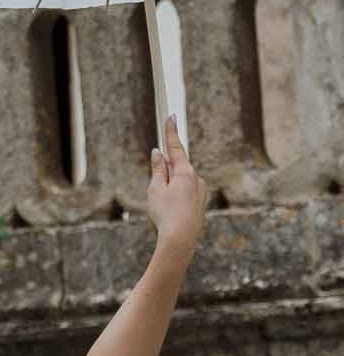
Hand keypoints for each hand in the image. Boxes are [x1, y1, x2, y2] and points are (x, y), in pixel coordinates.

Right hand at [147, 118, 207, 254]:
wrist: (181, 239)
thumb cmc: (165, 214)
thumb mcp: (155, 190)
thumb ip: (157, 170)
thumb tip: (158, 153)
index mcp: (185, 172)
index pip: (175, 147)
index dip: (170, 132)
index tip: (171, 116)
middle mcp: (197, 178)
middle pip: (177, 168)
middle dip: (165, 174)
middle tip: (158, 194)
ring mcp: (201, 191)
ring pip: (181, 183)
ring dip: (170, 189)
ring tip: (164, 209)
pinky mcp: (201, 203)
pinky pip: (186, 195)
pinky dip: (177, 199)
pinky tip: (173, 213)